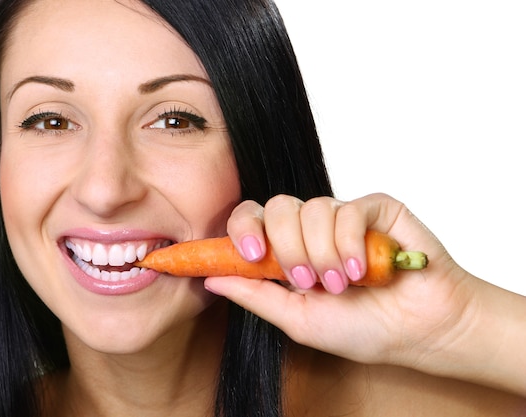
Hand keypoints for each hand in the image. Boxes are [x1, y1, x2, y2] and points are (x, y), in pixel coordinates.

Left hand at [204, 193, 525, 394]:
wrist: (418, 329)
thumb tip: (210, 279)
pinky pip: (345, 208)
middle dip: (286, 248)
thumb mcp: (297, 320)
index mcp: (286, 253)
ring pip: (309, 208)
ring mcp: (340, 216)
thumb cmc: (361, 327)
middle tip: (306, 281)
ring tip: (341, 283)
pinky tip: (361, 268)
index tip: (242, 255)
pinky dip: (348, 241)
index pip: (250, 223)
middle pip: (274, 208)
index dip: (239, 232)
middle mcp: (309, 229)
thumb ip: (255, 296)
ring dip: (321, 252)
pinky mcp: (373, 208)